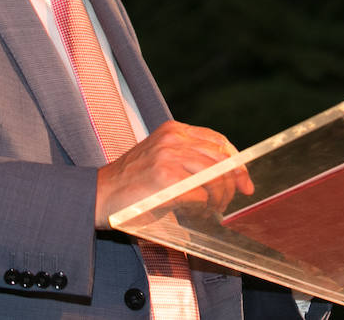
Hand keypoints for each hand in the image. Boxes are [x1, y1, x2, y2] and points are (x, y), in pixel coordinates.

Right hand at [94, 121, 253, 229]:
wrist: (98, 194)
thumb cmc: (131, 182)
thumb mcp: (160, 158)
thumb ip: (188, 158)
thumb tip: (226, 176)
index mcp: (173, 130)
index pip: (218, 141)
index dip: (237, 163)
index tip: (245, 182)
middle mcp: (173, 138)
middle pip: (221, 159)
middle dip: (232, 185)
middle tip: (227, 203)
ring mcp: (169, 156)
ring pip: (215, 177)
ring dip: (219, 198)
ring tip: (212, 210)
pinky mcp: (165, 178)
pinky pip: (201, 194)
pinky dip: (204, 207)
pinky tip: (198, 213)